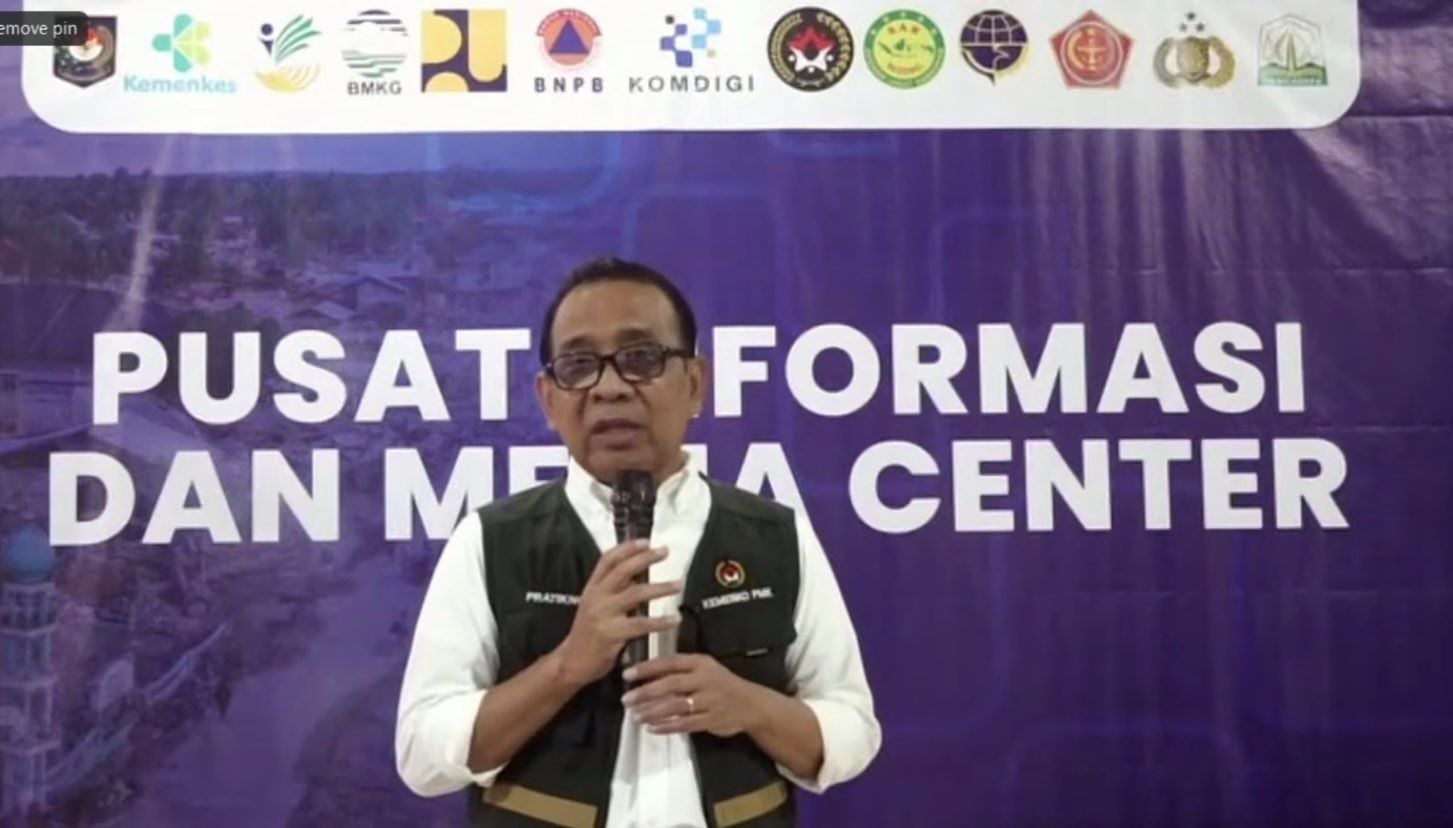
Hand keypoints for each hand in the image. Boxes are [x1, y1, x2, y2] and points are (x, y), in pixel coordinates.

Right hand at [554, 540, 682, 686]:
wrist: (571, 662)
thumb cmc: (588, 634)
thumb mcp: (594, 606)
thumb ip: (612, 591)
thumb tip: (637, 575)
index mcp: (592, 588)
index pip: (607, 560)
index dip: (626, 548)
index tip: (646, 541)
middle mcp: (596, 597)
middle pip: (623, 571)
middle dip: (645, 558)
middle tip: (665, 552)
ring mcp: (603, 615)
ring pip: (635, 594)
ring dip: (660, 588)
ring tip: (679, 584)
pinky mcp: (612, 634)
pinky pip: (641, 624)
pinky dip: (660, 621)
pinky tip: (674, 619)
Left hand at [621, 654, 760, 737]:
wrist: (752, 704)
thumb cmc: (721, 684)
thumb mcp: (705, 668)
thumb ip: (681, 669)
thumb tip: (646, 673)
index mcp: (700, 663)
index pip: (670, 663)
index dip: (647, 668)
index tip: (627, 675)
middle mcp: (704, 680)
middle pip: (671, 684)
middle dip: (646, 692)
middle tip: (626, 700)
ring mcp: (709, 701)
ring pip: (676, 706)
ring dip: (653, 711)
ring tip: (635, 716)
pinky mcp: (712, 719)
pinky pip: (685, 724)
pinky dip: (667, 727)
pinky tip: (652, 728)